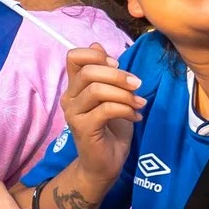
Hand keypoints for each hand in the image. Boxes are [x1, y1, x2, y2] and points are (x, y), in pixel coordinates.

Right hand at [58, 44, 143, 198]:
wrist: (104, 164)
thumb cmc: (110, 130)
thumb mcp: (112, 95)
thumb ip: (105, 73)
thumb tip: (96, 45)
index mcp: (74, 87)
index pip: (74, 57)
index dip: (97, 56)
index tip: (117, 66)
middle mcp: (69, 98)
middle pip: (88, 71)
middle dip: (118, 75)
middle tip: (138, 85)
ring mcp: (73, 114)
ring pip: (97, 90)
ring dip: (124, 94)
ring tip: (139, 103)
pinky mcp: (82, 128)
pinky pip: (106, 109)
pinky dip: (126, 109)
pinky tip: (136, 117)